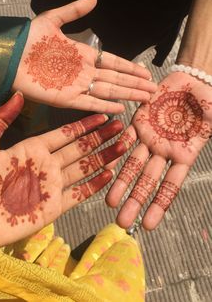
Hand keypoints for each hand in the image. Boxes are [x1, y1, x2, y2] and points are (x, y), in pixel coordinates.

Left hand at [0, 92, 130, 247]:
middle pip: (80, 149)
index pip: (65, 134)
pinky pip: (78, 194)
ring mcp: (51, 186)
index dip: (85, 125)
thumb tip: (17, 93)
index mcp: (32, 148)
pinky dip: (95, 185)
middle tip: (122, 128)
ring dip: (104, 157)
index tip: (103, 117)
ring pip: (84, 168)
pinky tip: (110, 173)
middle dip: (102, 138)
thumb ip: (1, 119)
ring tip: (124, 146)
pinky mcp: (53, 208)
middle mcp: (46, 165)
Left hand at [13, 0, 156, 113]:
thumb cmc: (29, 38)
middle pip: (116, 79)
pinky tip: (120, 108)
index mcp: (83, 54)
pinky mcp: (64, 99)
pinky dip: (104, 106)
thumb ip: (74, 10)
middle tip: (154, 90)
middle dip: (135, 84)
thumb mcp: (52, 19)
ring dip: (127, 95)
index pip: (113, 62)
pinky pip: (88, 104)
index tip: (146, 73)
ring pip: (107, 91)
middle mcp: (83, 72)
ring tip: (145, 99)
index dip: (130, 68)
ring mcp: (76, 86)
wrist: (9, 56)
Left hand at [106, 72, 211, 228]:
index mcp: (183, 155)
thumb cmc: (207, 101)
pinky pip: (125, 137)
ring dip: (121, 182)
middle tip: (121, 221)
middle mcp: (164, 151)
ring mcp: (150, 138)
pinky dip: (116, 151)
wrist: (190, 82)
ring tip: (108, 202)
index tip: (148, 225)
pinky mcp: (139, 122)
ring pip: (133, 164)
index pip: (170, 185)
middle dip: (134, 200)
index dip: (159, 205)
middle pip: (147, 180)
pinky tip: (105, 166)